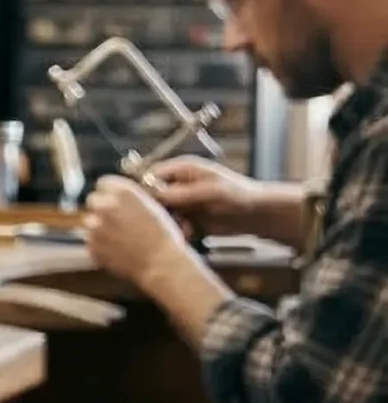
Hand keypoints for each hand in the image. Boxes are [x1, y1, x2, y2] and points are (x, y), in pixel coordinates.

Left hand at [83, 175, 194, 284]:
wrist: (161, 263)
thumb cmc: (163, 235)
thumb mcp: (151, 206)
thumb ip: (129, 198)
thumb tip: (114, 196)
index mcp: (122, 192)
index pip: (103, 183)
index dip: (110, 192)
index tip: (115, 200)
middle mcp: (104, 205)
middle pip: (93, 200)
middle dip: (102, 207)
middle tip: (116, 219)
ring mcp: (94, 226)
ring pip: (90, 221)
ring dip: (99, 226)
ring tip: (121, 237)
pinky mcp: (91, 245)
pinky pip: (91, 241)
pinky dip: (100, 244)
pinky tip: (118, 249)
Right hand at [142, 156, 256, 233]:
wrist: (258, 214)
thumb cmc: (239, 195)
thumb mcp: (210, 192)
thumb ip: (182, 193)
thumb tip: (154, 194)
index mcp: (182, 169)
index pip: (150, 176)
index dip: (144, 191)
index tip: (147, 206)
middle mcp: (177, 184)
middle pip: (151, 196)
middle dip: (158, 211)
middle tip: (170, 220)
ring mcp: (181, 201)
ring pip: (160, 213)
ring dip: (169, 223)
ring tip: (185, 228)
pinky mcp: (186, 216)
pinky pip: (172, 224)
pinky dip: (178, 230)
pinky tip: (189, 233)